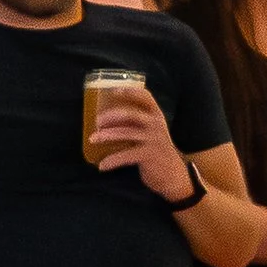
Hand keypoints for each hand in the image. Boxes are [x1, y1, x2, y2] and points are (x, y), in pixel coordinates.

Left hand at [91, 84, 188, 199]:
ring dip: (106, 136)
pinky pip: (125, 156)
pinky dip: (112, 161)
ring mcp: (153, 139)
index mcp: (156, 116)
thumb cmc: (156, 151)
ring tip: (92, 139)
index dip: (130, 91)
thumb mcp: (150, 133)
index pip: (146, 97)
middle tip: (97, 120)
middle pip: (131, 114)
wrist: (173, 176)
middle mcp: (156, 124)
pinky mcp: (149, 155)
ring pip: (125, 133)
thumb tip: (106, 118)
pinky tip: (102, 166)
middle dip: (111, 115)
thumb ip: (137, 124)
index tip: (113, 91)